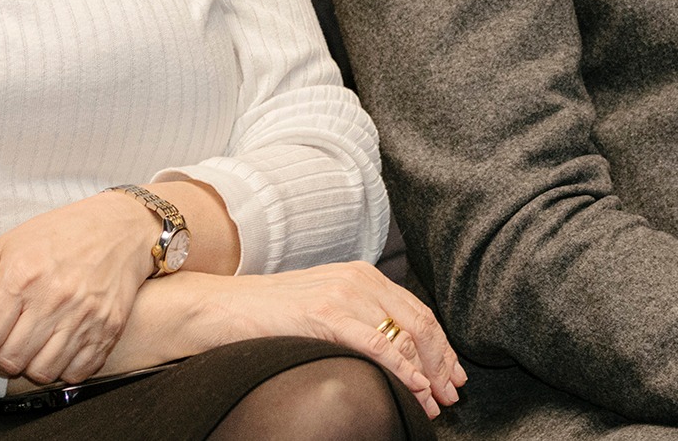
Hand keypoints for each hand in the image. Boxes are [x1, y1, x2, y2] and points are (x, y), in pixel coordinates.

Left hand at [0, 190, 160, 384]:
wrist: (118, 228)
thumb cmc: (57, 234)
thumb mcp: (3, 248)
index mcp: (22, 275)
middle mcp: (54, 298)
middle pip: (7, 359)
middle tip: (6, 336)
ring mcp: (84, 317)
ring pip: (40, 373)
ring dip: (29, 363)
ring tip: (31, 341)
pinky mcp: (108, 330)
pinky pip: (74, 374)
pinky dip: (62, 367)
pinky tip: (58, 345)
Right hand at [185, 262, 467, 418]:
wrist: (224, 307)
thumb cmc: (269, 314)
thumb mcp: (324, 306)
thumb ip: (359, 318)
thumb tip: (393, 352)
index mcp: (362, 275)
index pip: (417, 311)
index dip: (441, 346)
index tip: (452, 374)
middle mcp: (360, 280)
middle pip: (420, 324)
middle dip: (442, 363)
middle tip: (452, 394)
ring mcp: (344, 295)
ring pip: (405, 336)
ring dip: (426, 374)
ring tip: (435, 401)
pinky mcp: (328, 314)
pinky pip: (378, 344)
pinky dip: (403, 369)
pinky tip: (415, 388)